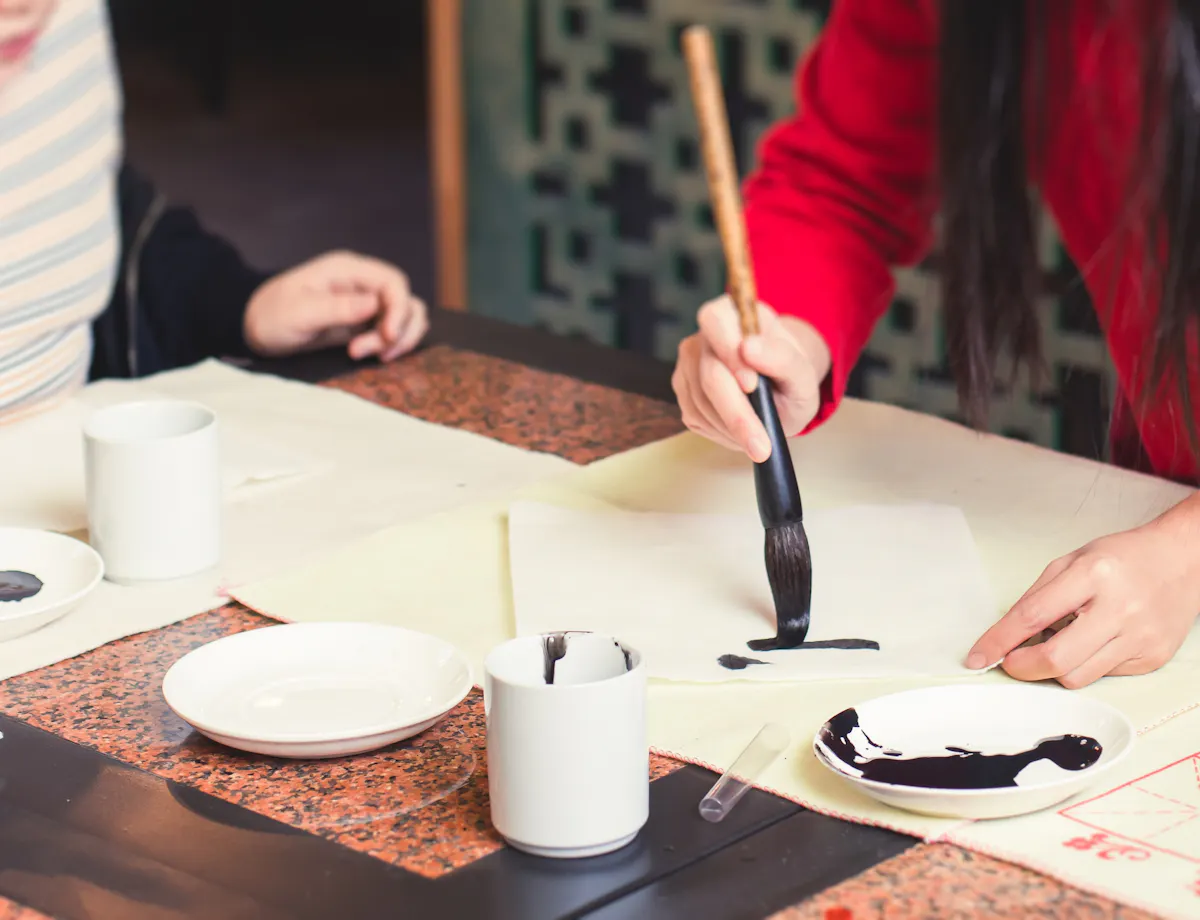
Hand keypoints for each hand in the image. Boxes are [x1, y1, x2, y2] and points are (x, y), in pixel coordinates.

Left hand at [243, 251, 428, 360]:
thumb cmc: (271, 315)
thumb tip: (375, 305)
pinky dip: (391, 345)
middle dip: (398, 330)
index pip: (393, 282)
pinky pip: (393, 331)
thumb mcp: (299, 313)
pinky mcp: (364, 322)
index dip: (400, 309)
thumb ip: (338, 308)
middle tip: (368, 352)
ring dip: (398, 340)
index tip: (388, 336)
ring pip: (406, 317)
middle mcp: (362, 283)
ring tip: (365, 355)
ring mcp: (365, 303)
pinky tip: (368, 355)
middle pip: (406, 301)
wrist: (255, 327)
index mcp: (348, 270)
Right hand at [672, 295, 831, 461]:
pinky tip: (741, 433)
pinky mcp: (683, 391)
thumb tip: (749, 347)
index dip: (729, 352)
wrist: (780, 392)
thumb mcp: (802, 372)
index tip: (751, 384)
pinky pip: (695, 416)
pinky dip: (721, 432)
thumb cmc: (790, 378)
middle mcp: (705, 336)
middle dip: (736, 412)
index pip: (715, 321)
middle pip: (708, 373)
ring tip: (759, 440)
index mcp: (734, 314)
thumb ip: (782, 358)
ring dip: (731, 428)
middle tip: (761, 444)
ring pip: (700, 401)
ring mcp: (689, 365)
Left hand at [967, 505, 1199, 687]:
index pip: (1033, 616)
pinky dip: (1086, 664)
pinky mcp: (1153, 657)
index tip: (978, 656)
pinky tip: (1091, 643)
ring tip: (1058, 643)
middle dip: (1024, 667)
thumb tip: (1006, 634)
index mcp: (1093, 575)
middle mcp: (1119, 609)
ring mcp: (1140, 637)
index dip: (1000, 640)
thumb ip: (1037, 596)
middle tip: (1012, 661)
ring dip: (1054, 668)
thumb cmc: (1123, 558)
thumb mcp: (1071, 561)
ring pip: (1078, 677)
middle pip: (1057, 659)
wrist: (1182, 560)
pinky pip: (1104, 675)